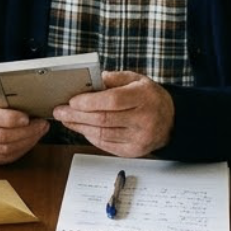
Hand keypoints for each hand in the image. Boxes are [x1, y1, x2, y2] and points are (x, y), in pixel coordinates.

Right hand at [0, 82, 48, 164]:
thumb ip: (3, 92)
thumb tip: (27, 99)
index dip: (12, 119)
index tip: (28, 117)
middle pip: (2, 137)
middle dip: (27, 132)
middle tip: (42, 124)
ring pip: (6, 150)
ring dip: (27, 142)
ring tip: (39, 131)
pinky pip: (4, 158)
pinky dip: (21, 150)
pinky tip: (29, 140)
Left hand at [54, 70, 173, 157]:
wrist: (171, 121)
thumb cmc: (150, 98)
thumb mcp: (136, 79)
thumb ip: (114, 78)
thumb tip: (91, 80)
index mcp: (144, 98)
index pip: (112, 101)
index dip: (89, 102)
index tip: (72, 101)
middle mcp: (143, 120)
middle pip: (103, 119)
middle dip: (77, 116)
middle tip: (60, 112)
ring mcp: (139, 138)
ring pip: (102, 134)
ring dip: (80, 127)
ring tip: (66, 120)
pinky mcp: (134, 151)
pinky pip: (106, 145)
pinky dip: (90, 136)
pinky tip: (81, 129)